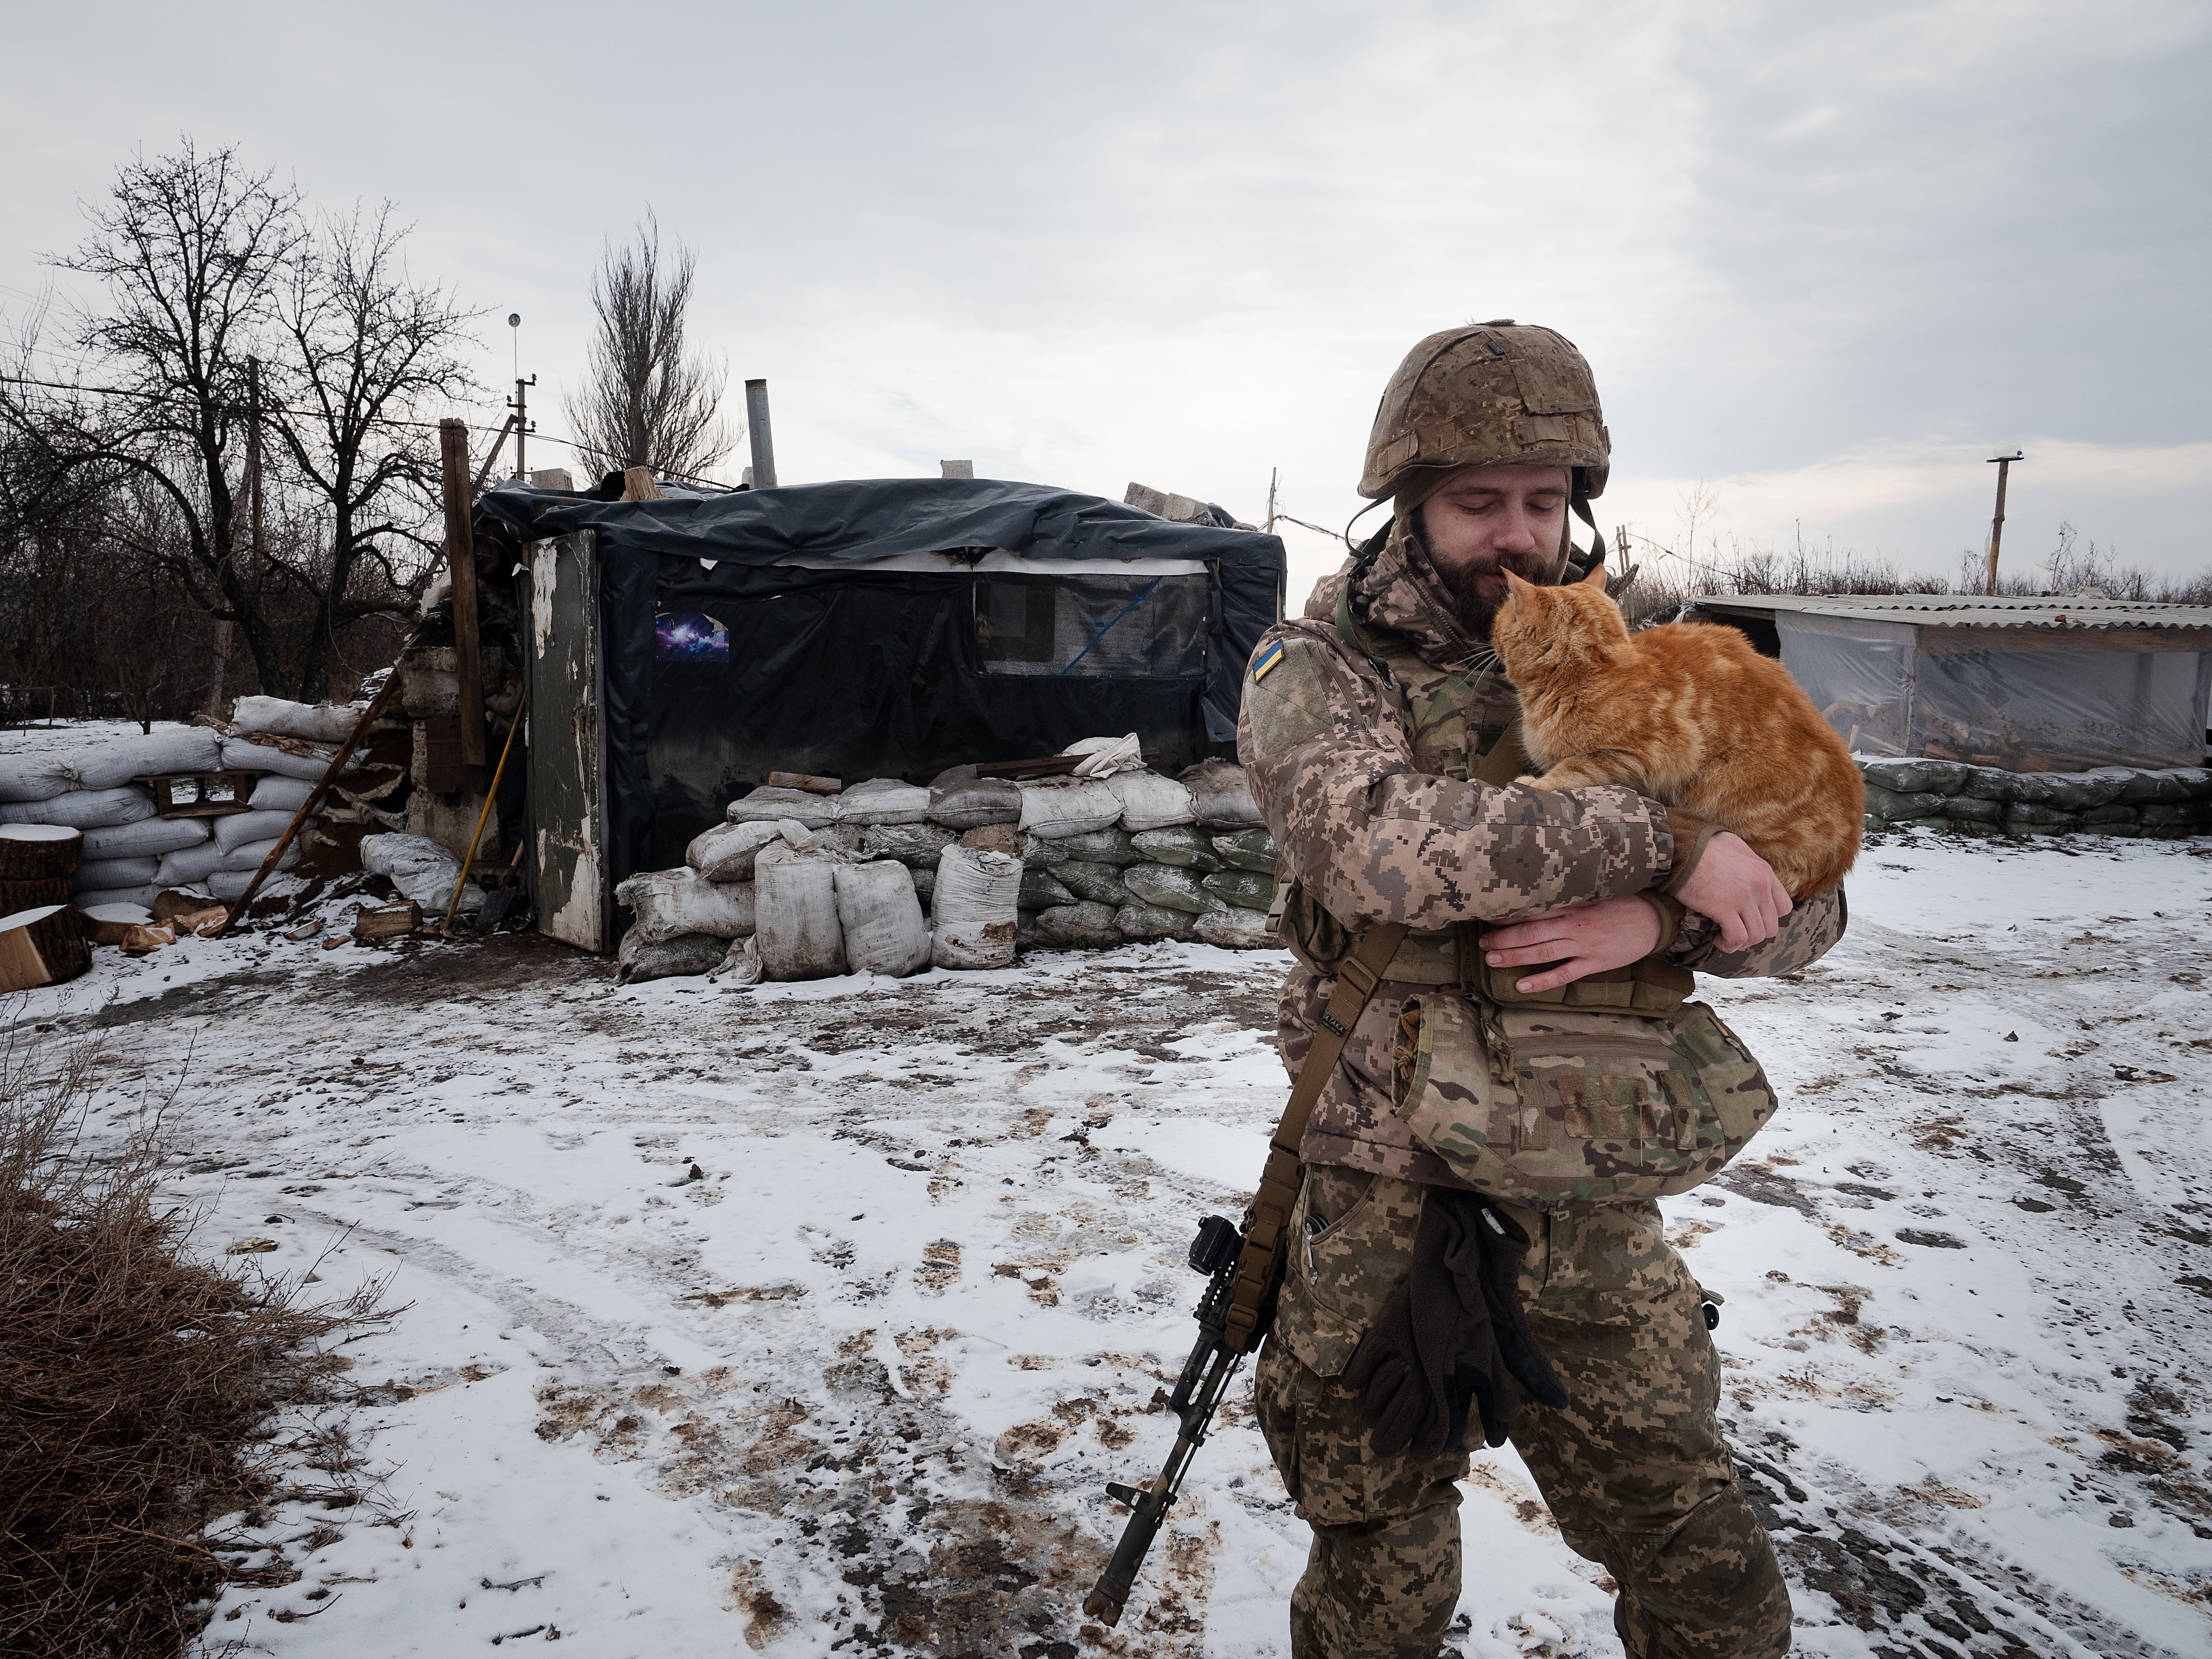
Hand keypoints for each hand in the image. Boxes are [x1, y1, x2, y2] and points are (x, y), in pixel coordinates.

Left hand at [1479, 896, 1662, 993]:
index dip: (1507, 915)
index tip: (1486, 918)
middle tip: (1481, 943)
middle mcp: (1574, 925)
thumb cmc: (1621, 903)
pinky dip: (1541, 981)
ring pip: (1541, 952)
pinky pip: (1563, 974)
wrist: (1654, 920)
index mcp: (1572, 905)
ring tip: (1490, 960)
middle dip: (1502, 938)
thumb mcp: (1594, 892)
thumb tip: (1536, 894)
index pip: (1532, 910)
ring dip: (1513, 957)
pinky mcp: (1594, 964)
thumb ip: (1568, 896)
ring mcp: (1583, 946)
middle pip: (1530, 932)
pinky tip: (1521, 986)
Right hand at [1676, 831, 1790, 952]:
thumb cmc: (1703, 846)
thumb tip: (1746, 878)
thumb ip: (1749, 867)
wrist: (1681, 847)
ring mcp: (1744, 898)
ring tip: (1724, 936)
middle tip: (1735, 930)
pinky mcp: (1724, 908)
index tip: (1750, 918)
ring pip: (1756, 936)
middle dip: (1753, 933)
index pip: (1783, 907)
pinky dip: (1728, 944)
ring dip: (1741, 942)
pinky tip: (1717, 939)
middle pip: (1771, 926)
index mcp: (1764, 872)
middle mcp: (1760, 886)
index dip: (1767, 918)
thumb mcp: (1737, 849)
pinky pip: (1737, 938)